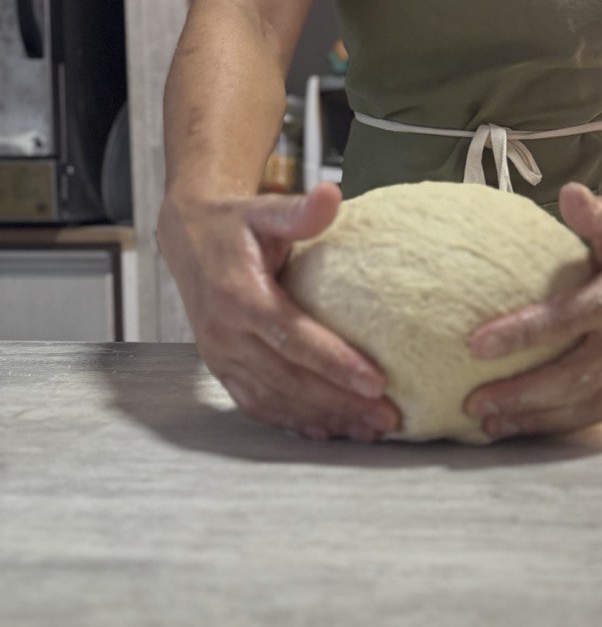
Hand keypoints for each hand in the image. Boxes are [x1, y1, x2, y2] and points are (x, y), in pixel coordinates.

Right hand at [157, 184, 398, 440]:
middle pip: (289, 379)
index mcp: (238, 296)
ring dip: (324, 418)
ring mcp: (221, 356)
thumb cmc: (235, 223)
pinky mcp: (222, 368)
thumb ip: (300, 211)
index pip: (292, 338)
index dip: (334, 363)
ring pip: (276, 399)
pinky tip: (330, 431)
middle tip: (388, 416)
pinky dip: (294, 423)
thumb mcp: (265, 209)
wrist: (188, 237)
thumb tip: (332, 194)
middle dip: (341, 402)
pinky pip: (258, 404)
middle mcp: (225, 333)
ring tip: (370, 428)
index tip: (376, 381)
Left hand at [463, 182, 601, 438]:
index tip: (475, 344)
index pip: (571, 318)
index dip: (524, 334)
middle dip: (522, 394)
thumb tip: (570, 194)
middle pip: (576, 375)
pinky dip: (559, 423)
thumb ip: (598, 208)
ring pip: (587, 403)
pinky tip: (521, 425)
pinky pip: (600, 410)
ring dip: (536, 418)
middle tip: (473, 402)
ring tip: (489, 424)